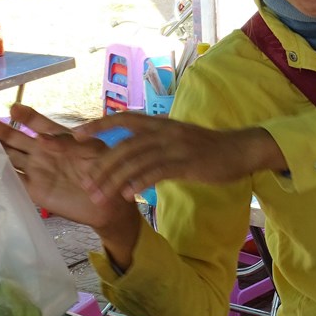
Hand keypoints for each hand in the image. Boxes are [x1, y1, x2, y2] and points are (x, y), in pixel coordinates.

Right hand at [0, 104, 141, 267]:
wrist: (108, 203)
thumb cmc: (105, 171)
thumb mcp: (93, 151)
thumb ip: (70, 143)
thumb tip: (42, 140)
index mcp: (57, 138)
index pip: (37, 123)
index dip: (24, 115)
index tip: (12, 108)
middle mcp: (42, 152)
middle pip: (15, 138)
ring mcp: (36, 170)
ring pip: (9, 156)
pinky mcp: (34, 190)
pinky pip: (14, 180)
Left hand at [74, 112, 285, 201]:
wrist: (240, 150)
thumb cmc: (207, 148)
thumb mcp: (177, 139)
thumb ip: (154, 143)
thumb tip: (130, 153)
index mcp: (160, 123)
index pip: (123, 118)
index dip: (98, 125)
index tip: (76, 135)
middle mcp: (164, 130)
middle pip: (124, 145)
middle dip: (101, 166)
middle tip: (85, 184)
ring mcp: (175, 146)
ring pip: (136, 161)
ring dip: (114, 180)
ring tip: (99, 197)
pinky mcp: (187, 162)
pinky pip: (157, 171)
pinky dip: (139, 182)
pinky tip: (127, 194)